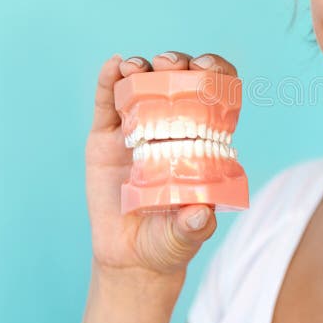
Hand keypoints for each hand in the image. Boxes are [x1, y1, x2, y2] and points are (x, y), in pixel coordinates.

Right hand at [84, 51, 238, 277]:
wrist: (130, 257)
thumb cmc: (170, 241)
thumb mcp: (187, 235)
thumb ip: (194, 226)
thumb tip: (200, 216)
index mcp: (200, 141)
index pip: (215, 97)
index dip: (215, 76)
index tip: (209, 69)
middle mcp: (171, 128)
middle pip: (179, 83)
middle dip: (179, 66)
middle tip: (173, 65)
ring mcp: (137, 130)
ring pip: (142, 86)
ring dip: (142, 68)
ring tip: (138, 66)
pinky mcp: (106, 139)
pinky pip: (107, 104)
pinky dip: (109, 81)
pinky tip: (114, 65)